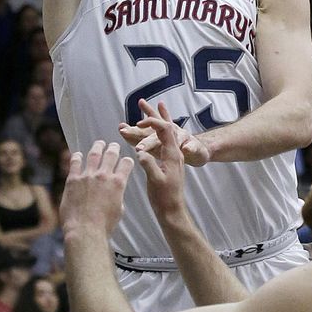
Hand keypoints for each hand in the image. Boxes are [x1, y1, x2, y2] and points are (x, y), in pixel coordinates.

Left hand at [61, 142, 133, 239]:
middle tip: (113, 145)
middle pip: (111, 154)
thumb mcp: (118, 210)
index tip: (126, 160)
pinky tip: (78, 155)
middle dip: (113, 148)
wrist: (85, 230)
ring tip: (99, 144)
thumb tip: (113, 194)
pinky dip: (77, 157)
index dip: (127, 161)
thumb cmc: (104, 225)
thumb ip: (117, 197)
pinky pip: (75, 163)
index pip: (126, 164)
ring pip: (94, 154)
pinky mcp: (73, 180)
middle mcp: (104, 176)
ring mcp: (87, 176)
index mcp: (118, 183)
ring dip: (97, 147)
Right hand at [132, 101, 188, 218]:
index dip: (152, 122)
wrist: (172, 210)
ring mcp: (170, 156)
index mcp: (172, 154)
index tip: (138, 122)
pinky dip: (151, 134)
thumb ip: (149, 165)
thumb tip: (139, 152)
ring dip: (152, 121)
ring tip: (143, 110)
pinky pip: (159, 142)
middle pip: (164, 127)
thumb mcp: (156, 181)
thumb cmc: (165, 197)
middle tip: (141, 102)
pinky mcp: (167, 161)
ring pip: (162, 134)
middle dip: (152, 114)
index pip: (164, 129)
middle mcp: (173, 152)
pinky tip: (145, 133)